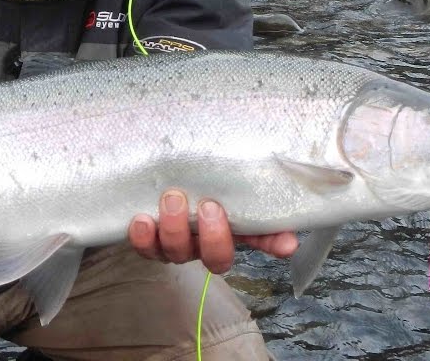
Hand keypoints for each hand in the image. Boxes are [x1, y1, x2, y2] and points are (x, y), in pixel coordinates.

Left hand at [127, 189, 298, 273]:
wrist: (155, 171)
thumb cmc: (194, 175)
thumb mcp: (223, 176)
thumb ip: (250, 187)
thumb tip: (288, 210)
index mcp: (230, 229)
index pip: (260, 242)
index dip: (272, 244)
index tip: (286, 243)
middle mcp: (204, 244)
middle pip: (214, 258)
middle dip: (213, 237)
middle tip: (208, 206)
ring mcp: (176, 244)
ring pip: (177, 252)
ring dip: (175, 229)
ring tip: (172, 199)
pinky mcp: (148, 240)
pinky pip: (145, 248)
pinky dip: (142, 237)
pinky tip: (141, 219)